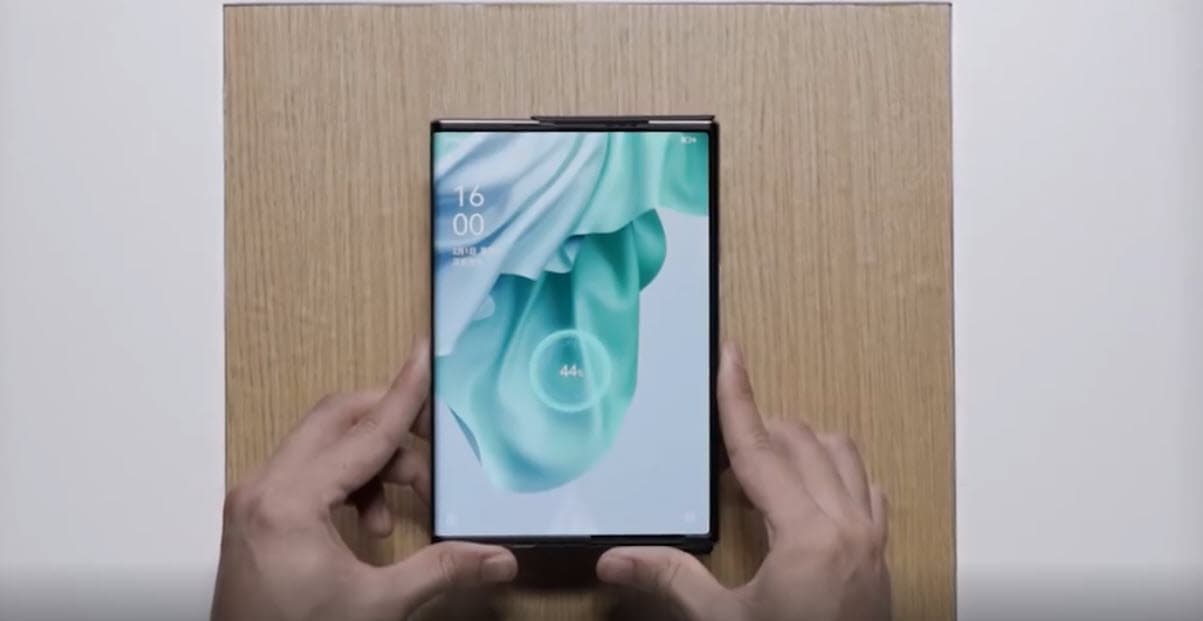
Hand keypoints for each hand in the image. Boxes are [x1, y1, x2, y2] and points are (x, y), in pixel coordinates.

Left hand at [211, 339, 517, 620]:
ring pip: (323, 445)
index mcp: (288, 504)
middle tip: (433, 446)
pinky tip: (368, 524)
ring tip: (400, 507)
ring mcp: (253, 502)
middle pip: (337, 420)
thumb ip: (440, 570)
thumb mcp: (377, 607)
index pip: (364, 432)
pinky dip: (346, 484)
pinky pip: (307, 472)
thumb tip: (494, 557)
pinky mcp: (255, 516)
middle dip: (392, 430)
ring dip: (372, 463)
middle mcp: (262, 491)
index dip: (404, 395)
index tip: (423, 357)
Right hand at [596, 342, 890, 620]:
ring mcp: (872, 538)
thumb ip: (673, 580)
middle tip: (724, 434)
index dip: (739, 399)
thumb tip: (615, 559)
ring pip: (842, 456)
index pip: (762, 448)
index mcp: (807, 534)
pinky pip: (867, 488)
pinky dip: (838, 472)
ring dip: (802, 444)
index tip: (732, 356)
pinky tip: (814, 489)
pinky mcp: (882, 555)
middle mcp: (848, 524)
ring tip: (764, 459)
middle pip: (802, 442)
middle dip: (761, 427)